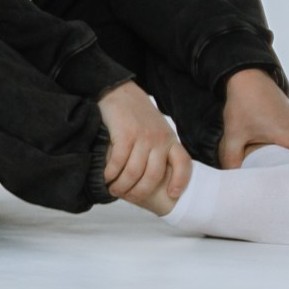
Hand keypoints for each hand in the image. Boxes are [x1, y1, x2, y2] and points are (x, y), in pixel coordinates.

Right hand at [97, 82, 191, 211]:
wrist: (119, 91)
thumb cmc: (135, 114)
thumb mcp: (155, 129)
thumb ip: (157, 148)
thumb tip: (151, 175)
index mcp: (170, 140)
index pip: (183, 164)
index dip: (180, 182)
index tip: (172, 195)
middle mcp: (160, 139)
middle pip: (154, 175)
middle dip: (139, 191)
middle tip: (128, 197)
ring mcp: (143, 137)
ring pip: (134, 172)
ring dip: (122, 185)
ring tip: (113, 189)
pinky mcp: (124, 134)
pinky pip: (118, 161)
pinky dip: (110, 173)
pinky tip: (105, 176)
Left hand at [218, 69, 288, 168]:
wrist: (247, 77)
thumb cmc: (243, 104)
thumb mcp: (234, 134)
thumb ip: (232, 157)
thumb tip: (231, 176)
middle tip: (279, 179)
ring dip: (286, 155)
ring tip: (271, 167)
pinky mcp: (287, 116)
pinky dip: (283, 144)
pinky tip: (268, 150)